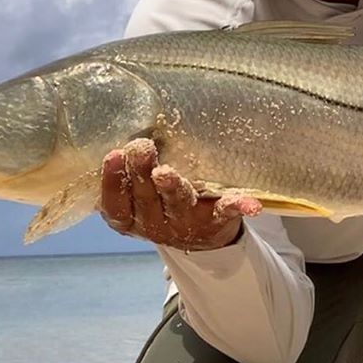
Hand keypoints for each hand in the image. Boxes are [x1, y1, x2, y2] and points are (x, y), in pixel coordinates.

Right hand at [98, 138, 261, 250]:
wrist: (202, 236)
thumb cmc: (162, 201)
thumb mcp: (141, 191)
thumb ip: (131, 168)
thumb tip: (127, 127)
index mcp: (133, 217)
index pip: (116, 204)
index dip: (112, 182)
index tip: (113, 154)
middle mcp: (156, 224)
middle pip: (146, 200)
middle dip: (141, 174)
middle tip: (140, 148)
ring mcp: (187, 223)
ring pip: (178, 204)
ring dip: (172, 188)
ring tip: (165, 173)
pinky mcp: (217, 220)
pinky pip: (225, 212)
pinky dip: (237, 206)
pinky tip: (251, 205)